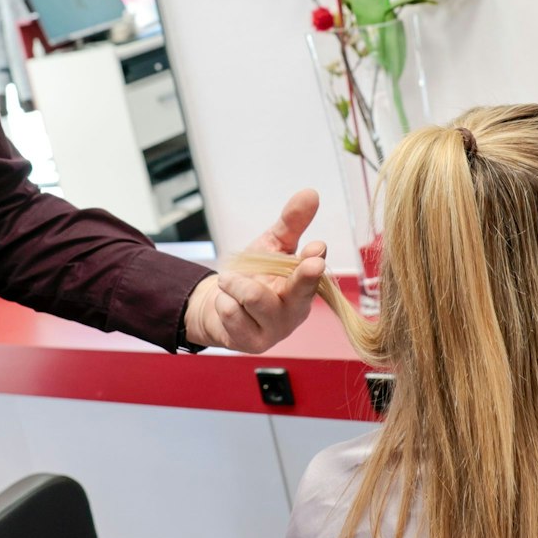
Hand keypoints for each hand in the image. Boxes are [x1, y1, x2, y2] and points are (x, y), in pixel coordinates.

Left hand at [183, 189, 325, 353]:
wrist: (220, 307)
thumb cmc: (254, 277)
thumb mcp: (271, 246)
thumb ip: (292, 222)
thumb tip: (310, 193)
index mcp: (305, 287)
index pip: (314, 273)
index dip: (314, 260)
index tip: (317, 250)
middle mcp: (296, 311)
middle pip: (300, 292)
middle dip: (303, 275)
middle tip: (312, 262)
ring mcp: (276, 330)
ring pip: (253, 296)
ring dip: (234, 282)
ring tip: (231, 281)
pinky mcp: (252, 343)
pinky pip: (230, 310)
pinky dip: (223, 298)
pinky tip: (228, 303)